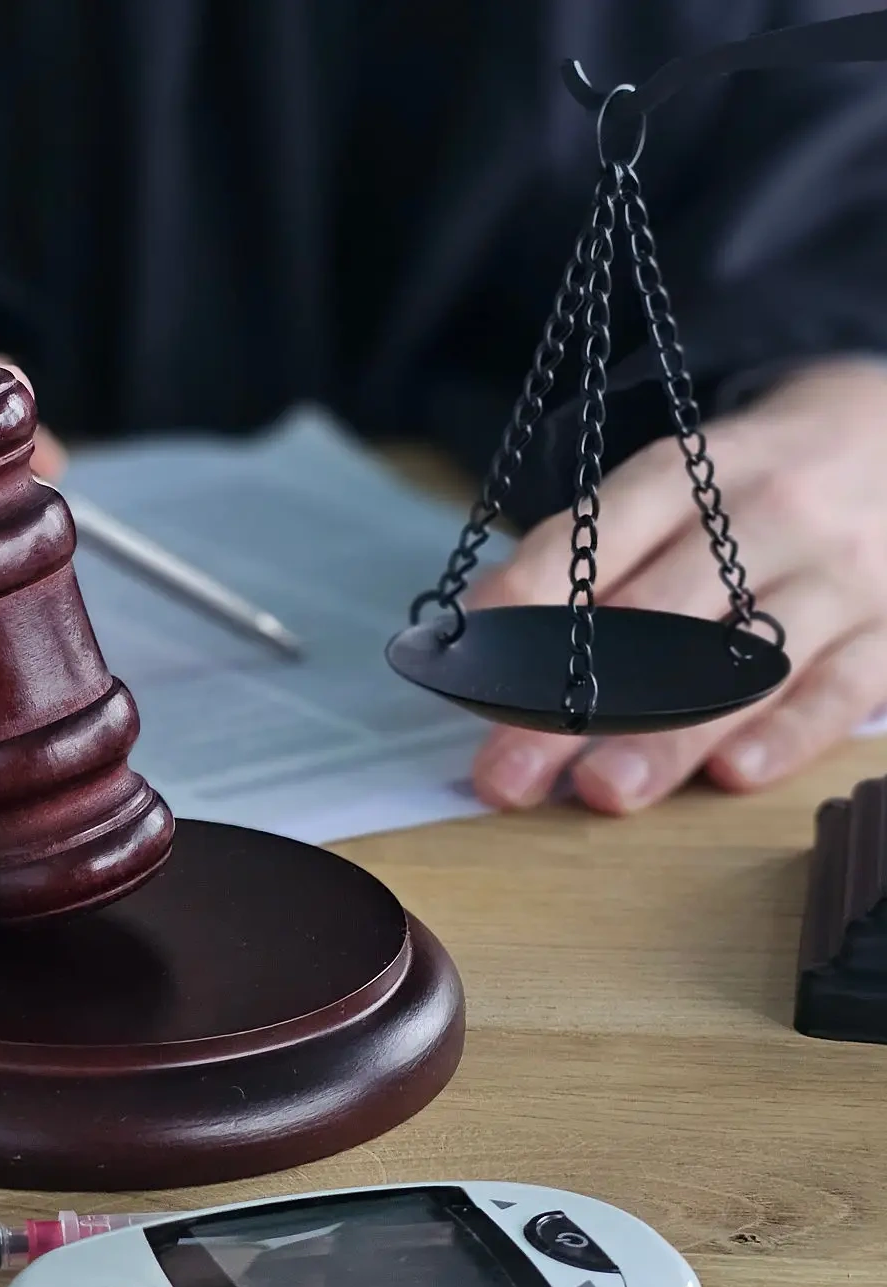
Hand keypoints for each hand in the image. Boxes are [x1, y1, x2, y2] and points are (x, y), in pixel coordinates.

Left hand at [467, 357, 886, 813]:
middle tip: (511, 770)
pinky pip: (840, 687)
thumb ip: (582, 551)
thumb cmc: (739, 486)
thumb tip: (481, 627)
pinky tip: (731, 774)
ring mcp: (835, 572)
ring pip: (743, 663)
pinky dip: (786, 734)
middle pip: (657, 617)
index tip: (472, 671)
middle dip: (574, 702)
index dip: (527, 603)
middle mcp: (764, 515)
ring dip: (668, 735)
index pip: (596, 536)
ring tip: (602, 790)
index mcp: (688, 472)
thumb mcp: (665, 485)